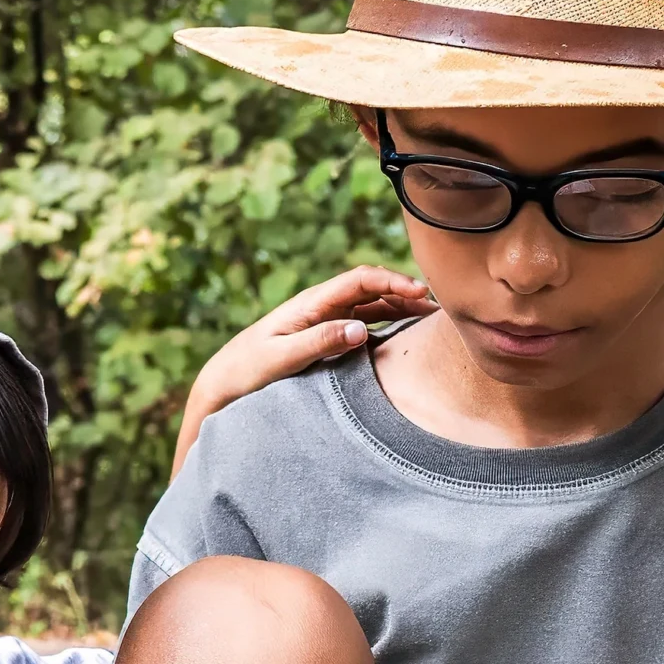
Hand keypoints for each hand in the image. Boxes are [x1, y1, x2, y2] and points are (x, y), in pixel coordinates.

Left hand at [171, 265, 434, 475]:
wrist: (223, 384)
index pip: (360, 280)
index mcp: (310, 304)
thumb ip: (319, 341)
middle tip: (440, 305)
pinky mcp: (325, 337)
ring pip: (371, 305)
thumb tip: (361, 329)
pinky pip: (363, 323)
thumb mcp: (280, 358)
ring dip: (400, 306)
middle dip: (406, 291)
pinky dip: (388, 322)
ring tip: (431, 317)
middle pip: (371, 289)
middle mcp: (320, 307)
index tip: (422, 292)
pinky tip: (405, 331)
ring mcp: (323, 321)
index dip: (393, 280)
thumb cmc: (246, 370)